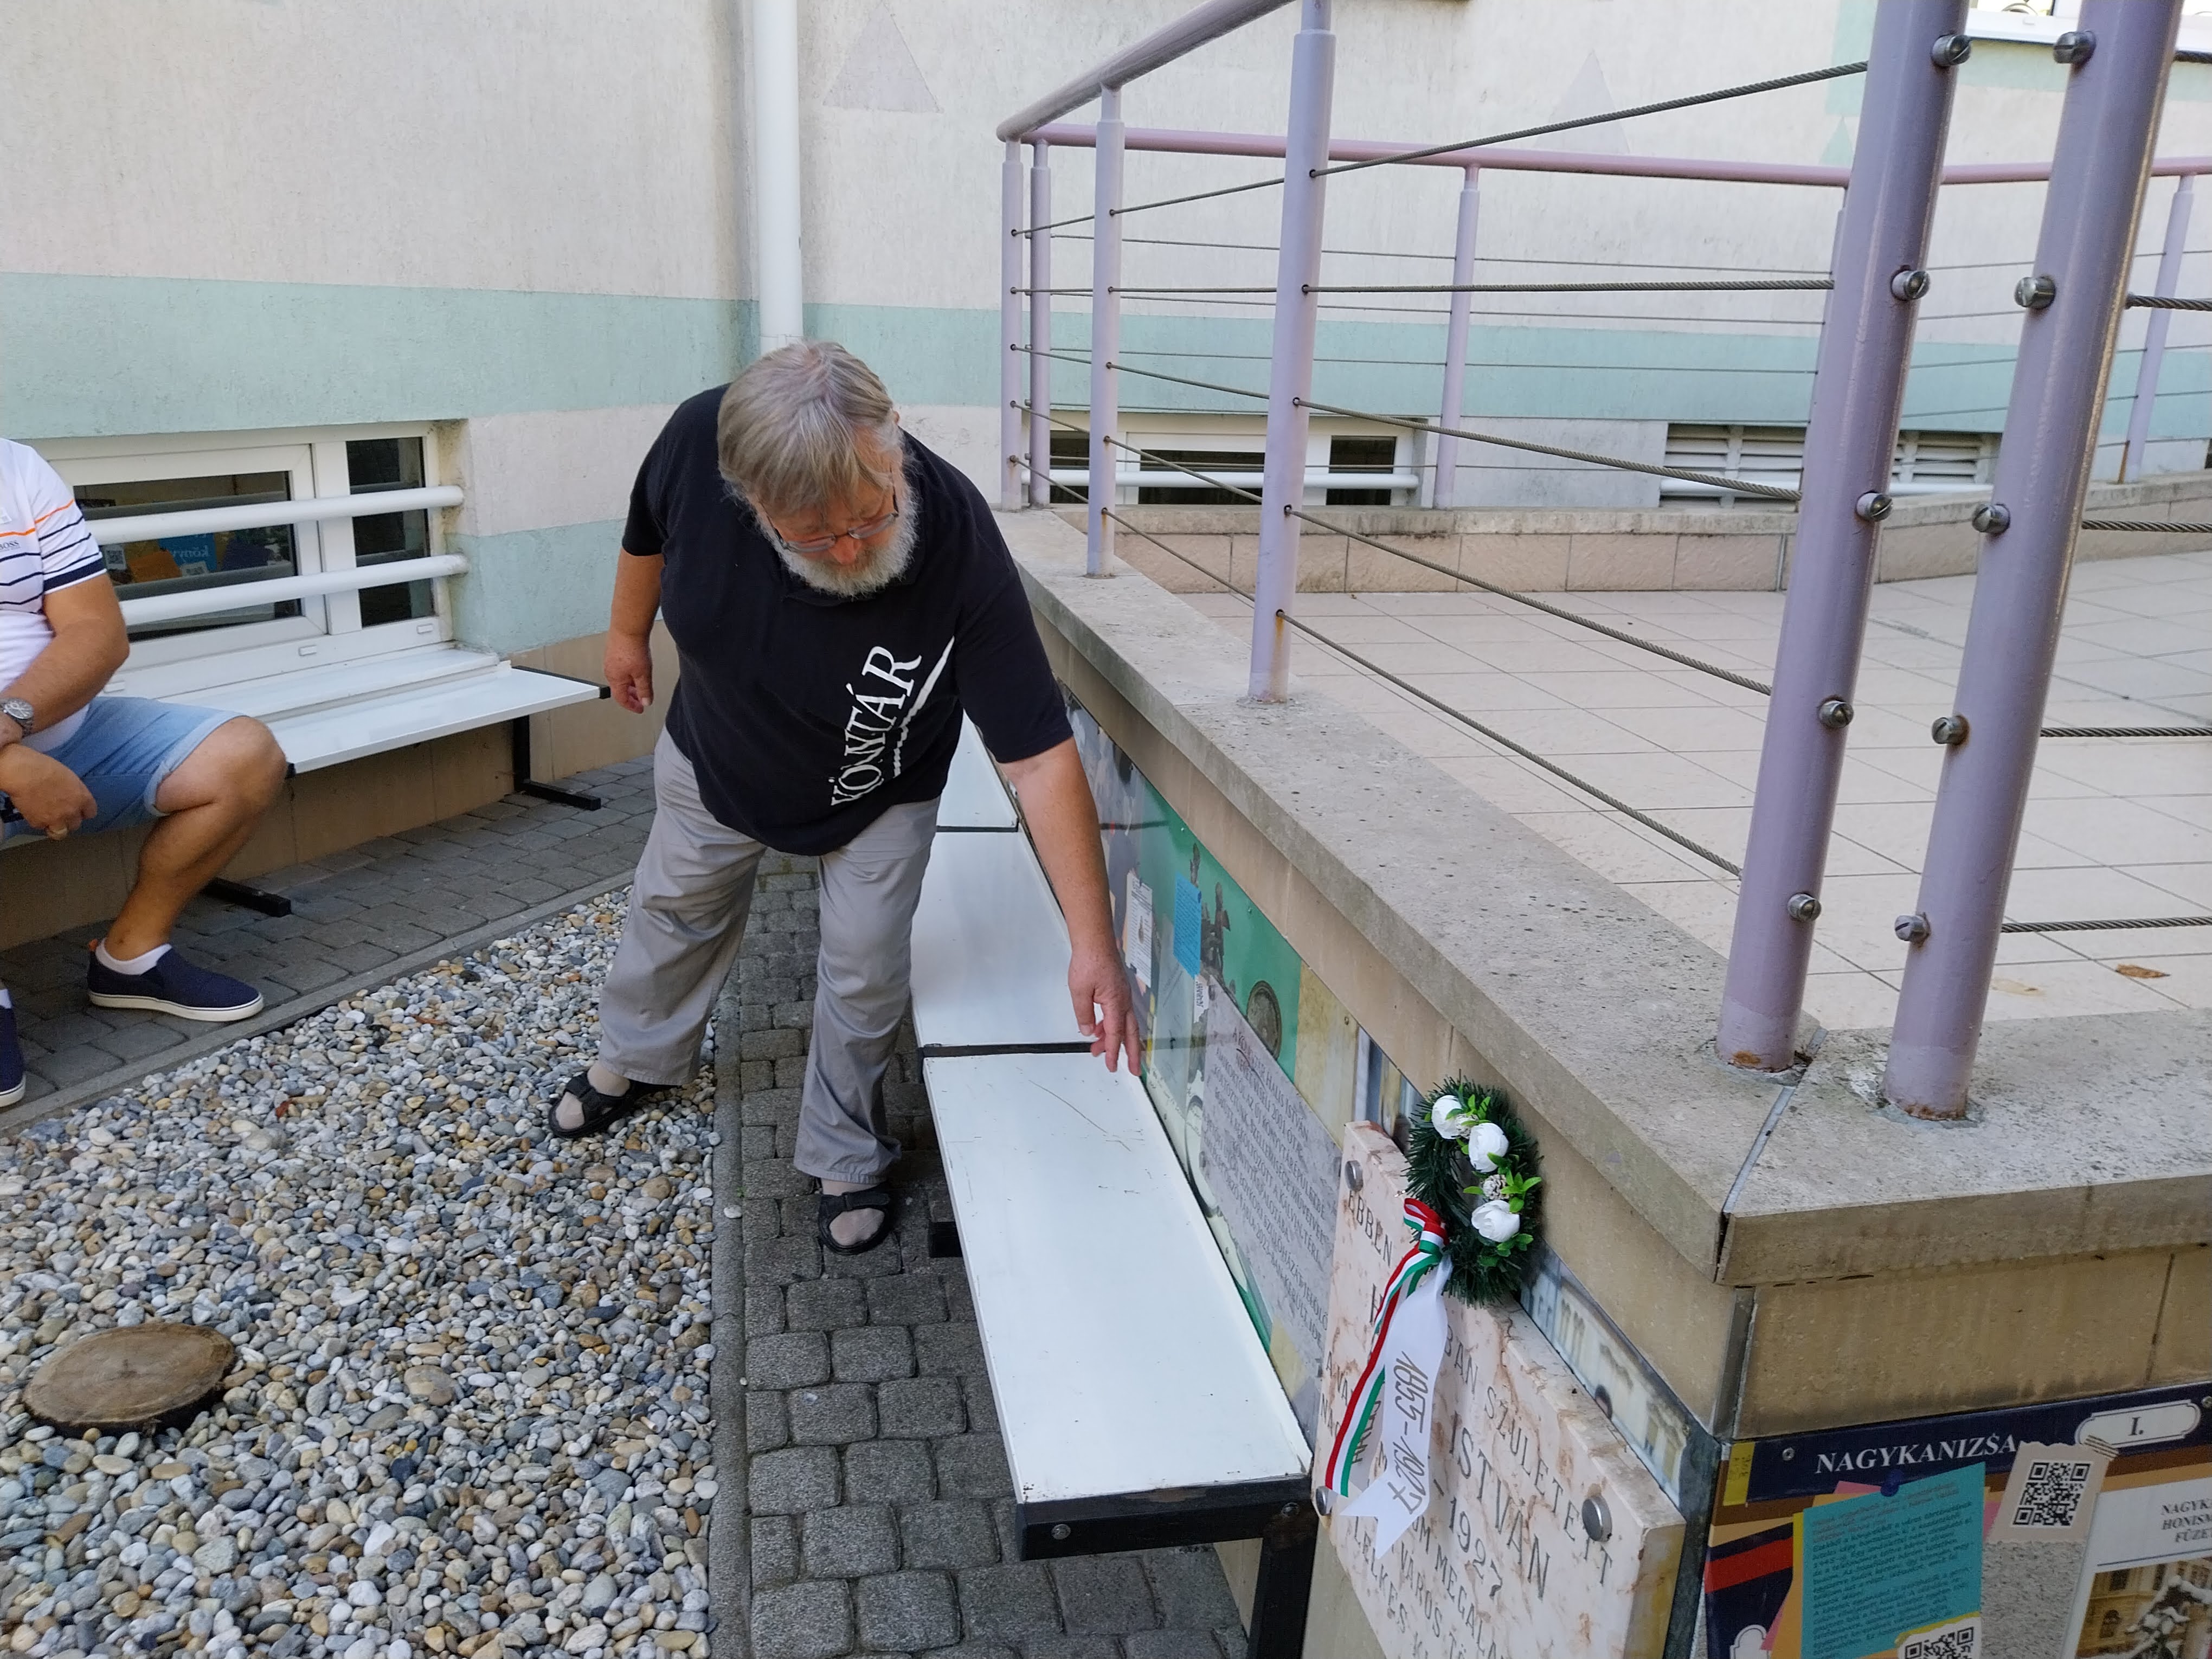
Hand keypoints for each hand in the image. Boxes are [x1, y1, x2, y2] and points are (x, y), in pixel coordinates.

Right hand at [0, 745, 96, 836]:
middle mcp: (72, 811)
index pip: (90, 813)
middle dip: (68, 819)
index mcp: (83, 798)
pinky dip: (37, 821)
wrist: (23, 773)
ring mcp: (56, 819)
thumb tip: (71, 795)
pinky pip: (41, 827)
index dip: (82, 811)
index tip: (77, 810)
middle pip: (75, 824)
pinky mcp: (39, 823)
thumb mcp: (69, 776)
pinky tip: (33, 813)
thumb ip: (74, 790)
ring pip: (60, 833)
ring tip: (49, 821)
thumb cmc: (44, 767)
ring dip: (56, 827)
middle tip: (59, 813)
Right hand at [605, 632, 654, 712]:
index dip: (632, 706)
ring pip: (620, 678)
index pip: (621, 699)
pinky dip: (628, 674)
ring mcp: (610, 661)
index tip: (639, 708)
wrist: (628, 628)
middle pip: (620, 689)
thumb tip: (646, 701)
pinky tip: (636, 670)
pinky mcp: (613, 652)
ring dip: (630, 684)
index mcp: (614, 679)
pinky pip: (620, 668)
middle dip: (631, 696)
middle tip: (641, 699)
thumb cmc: (632, 648)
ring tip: (640, 685)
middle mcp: (610, 671)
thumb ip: (645, 690)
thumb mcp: (643, 674)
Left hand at [1068, 942, 1136, 1073]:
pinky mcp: (1118, 989)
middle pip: (1130, 1033)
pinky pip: (1119, 1013)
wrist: (1095, 940)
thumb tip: (1088, 1031)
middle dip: (1132, 1053)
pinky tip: (1101, 1028)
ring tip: (1102, 1051)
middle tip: (1134, 1070)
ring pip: (1124, 1023)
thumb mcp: (1079, 991)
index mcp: (1116, 1002)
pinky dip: (1112, 1025)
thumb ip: (1084, 1014)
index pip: (1116, 1034)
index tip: (1112, 1066)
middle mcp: (1124, 1000)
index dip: (1114, 1052)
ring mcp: (1123, 994)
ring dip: (1116, 1039)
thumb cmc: (1089, 960)